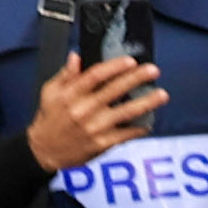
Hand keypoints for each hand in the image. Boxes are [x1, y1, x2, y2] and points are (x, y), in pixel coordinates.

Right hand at [24, 54, 164, 173]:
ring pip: (125, 112)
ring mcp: (94, 128)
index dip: (114, 67)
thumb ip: (66, 75)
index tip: (130, 61)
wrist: (45, 150)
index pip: (95, 76)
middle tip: (153, 70)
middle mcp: (84, 110)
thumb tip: (76, 56)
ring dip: (146, 103)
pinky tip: (149, 122)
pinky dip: (139, 128)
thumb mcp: (50, 92)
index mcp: (70, 94)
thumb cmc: (49, 119)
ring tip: (162, 95)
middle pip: (114, 90)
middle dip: (136, 79)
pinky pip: (126, 134)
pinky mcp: (102, 144)